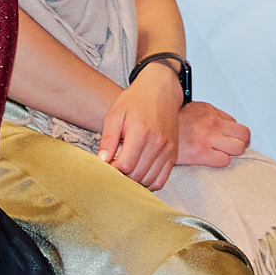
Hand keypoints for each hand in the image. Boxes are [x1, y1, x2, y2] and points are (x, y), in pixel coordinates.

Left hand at [98, 63, 181, 189]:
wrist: (161, 91)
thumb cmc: (136, 100)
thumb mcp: (115, 114)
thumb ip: (108, 139)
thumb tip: (102, 161)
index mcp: (141, 132)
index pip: (125, 166)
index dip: (112, 170)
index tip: (106, 164)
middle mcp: (158, 143)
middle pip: (136, 176)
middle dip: (121, 176)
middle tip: (114, 167)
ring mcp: (168, 150)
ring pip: (148, 181)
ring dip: (134, 181)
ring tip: (125, 169)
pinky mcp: (173, 155)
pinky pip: (161, 180)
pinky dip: (148, 183)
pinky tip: (138, 173)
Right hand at [176, 100, 249, 167]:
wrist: (152, 131)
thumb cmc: (171, 124)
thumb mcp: (191, 110)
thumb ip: (208, 116)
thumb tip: (222, 124)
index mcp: (209, 111)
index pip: (236, 123)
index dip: (234, 134)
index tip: (230, 139)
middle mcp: (211, 122)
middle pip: (244, 134)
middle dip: (241, 143)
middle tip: (232, 148)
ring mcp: (207, 137)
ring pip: (238, 148)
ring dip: (232, 153)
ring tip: (222, 154)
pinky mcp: (200, 152)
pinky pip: (224, 160)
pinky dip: (220, 162)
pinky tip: (211, 160)